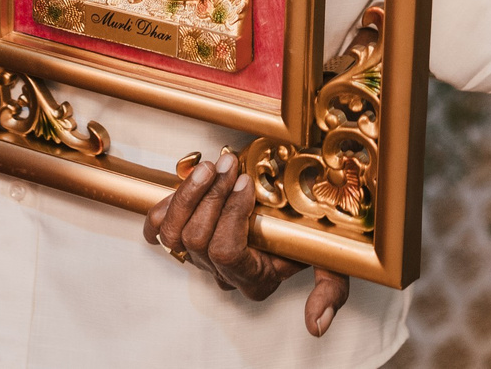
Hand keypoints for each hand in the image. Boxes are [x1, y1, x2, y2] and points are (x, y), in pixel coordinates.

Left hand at [144, 149, 349, 336]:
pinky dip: (168, 202)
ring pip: (173, 232)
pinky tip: (191, 180)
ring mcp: (199, 253)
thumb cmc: (311, 234)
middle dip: (212, 195)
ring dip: (189, 193)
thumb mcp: (332, 261)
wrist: (294, 210)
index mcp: (253, 280)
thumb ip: (330, 291)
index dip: (231, 214)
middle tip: (230, 164)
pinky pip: (158, 226)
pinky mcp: (181, 232)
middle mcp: (222, 271)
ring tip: (211, 166)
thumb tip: (316, 327)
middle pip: (196, 238)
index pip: (226, 253)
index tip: (247, 183)